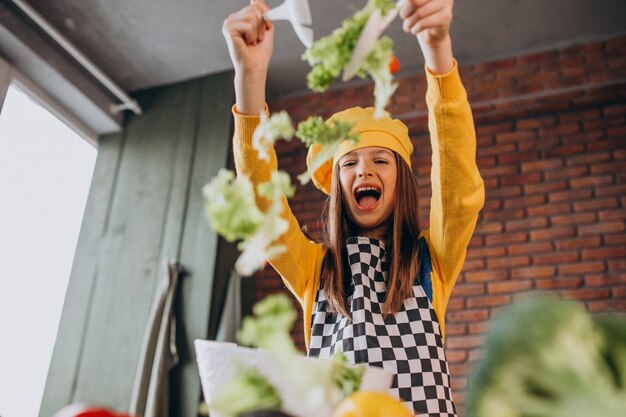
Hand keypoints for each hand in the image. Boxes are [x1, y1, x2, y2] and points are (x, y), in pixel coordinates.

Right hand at [222, 0, 273, 114]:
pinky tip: (247, 43)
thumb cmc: (260, 51)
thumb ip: (262, 11)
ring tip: (252, 41)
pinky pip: (248, 24)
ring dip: (257, 32)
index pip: (256, 4)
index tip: (264, 30)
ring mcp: (229, 22)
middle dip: (262, 26)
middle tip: (256, 39)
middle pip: (255, 9)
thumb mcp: (265, 27)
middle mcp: (233, 18)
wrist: (255, 66)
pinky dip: (252, 35)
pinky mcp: (228, 28)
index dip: (265, 17)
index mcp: (241, 17)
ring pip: (253, 16)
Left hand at [398, 0, 453, 74]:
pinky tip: (414, 31)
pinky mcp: (446, 17)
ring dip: (408, 23)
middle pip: (414, 2)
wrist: (432, 34)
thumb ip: (409, 1)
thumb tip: (399, 5)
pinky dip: (414, 29)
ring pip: (419, 13)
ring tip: (407, 27)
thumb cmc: (419, 15)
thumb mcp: (411, 4)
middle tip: (404, 18)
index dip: (405, 4)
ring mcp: (446, 4)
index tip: (401, 9)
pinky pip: (423, 23)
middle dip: (404, 12)